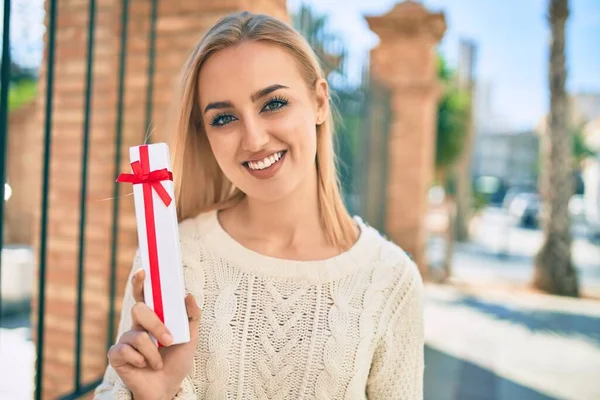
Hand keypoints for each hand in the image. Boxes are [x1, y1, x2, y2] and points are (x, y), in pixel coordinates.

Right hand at [108, 269, 200, 399]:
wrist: (167, 388)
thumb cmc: (176, 361)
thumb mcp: (191, 338)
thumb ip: (192, 316)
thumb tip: (188, 295)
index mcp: (153, 317)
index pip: (144, 295)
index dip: (140, 282)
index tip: (144, 271)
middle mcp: (137, 325)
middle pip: (139, 310)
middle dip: (156, 326)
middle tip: (169, 341)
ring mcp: (125, 339)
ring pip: (137, 335)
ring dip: (153, 353)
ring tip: (158, 363)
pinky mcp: (117, 355)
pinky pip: (127, 351)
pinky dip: (141, 361)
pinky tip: (144, 367)